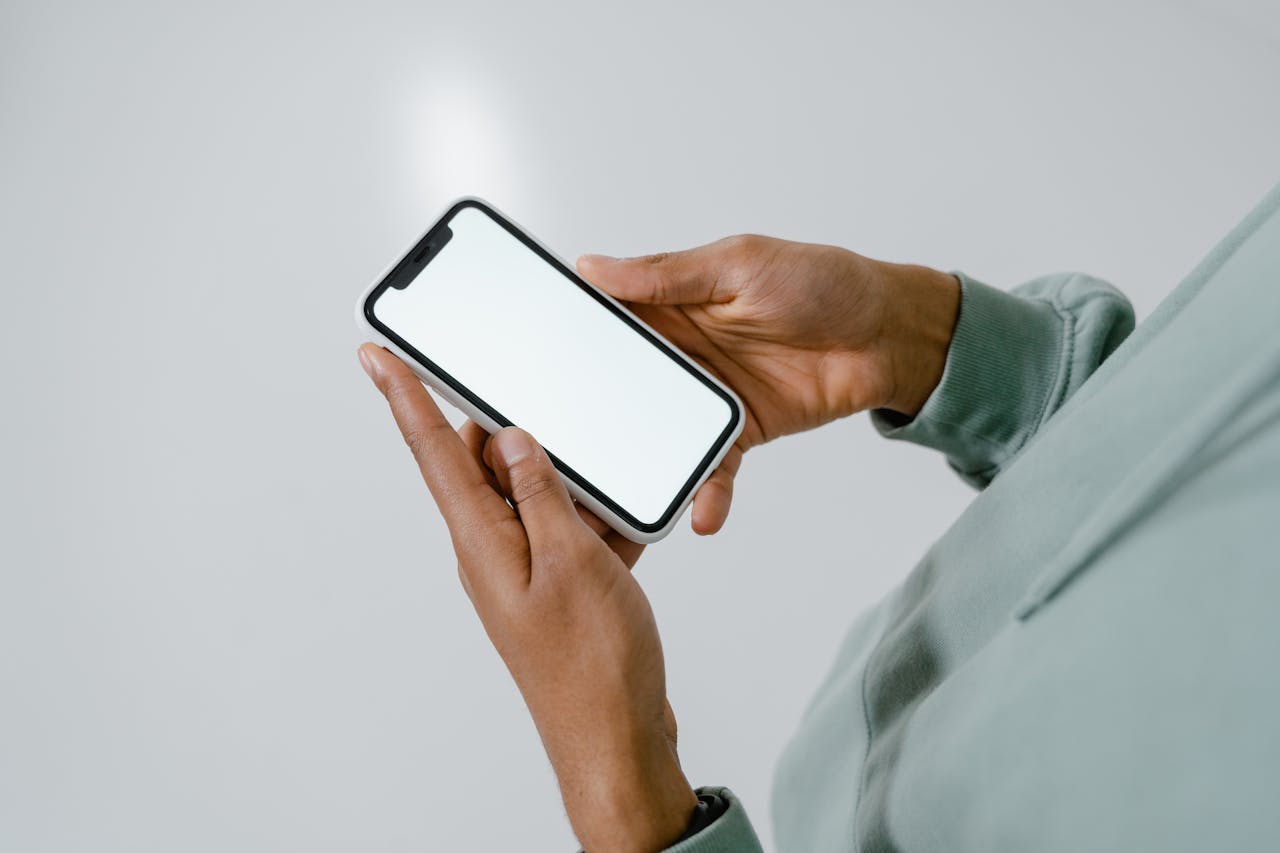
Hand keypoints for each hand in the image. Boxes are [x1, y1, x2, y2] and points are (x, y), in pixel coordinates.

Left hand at [358, 343, 696, 852]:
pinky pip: (569, 528)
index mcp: (483, 540)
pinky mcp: (557, 583)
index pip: (435, 451)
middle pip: (488, 464)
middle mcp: (493, 549)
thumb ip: (543, 493)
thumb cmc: (593, 666)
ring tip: (606, 485)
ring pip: (537, 494)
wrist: (617, 737)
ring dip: (571, 481)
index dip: (404, 396)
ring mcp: (526, 567)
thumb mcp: (574, 561)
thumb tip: (512, 439)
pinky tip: (627, 523)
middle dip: (517, 429)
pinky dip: (596, 518)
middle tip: (541, 399)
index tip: (376, 354)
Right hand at [578, 238, 958, 533]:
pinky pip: (712, 468)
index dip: (569, 338)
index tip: (530, 362)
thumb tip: (594, 266)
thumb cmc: (823, 282)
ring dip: (640, 464)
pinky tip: (700, 514)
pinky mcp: (738, 433)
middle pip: (619, 387)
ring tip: (617, 499)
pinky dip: (706, 493)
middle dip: (589, 415)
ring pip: (657, 436)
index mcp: (672, 304)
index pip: (606, 322)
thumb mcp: (740, 265)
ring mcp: (706, 398)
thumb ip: (668, 274)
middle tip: (557, 446)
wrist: (889, 335)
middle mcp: (680, 353)